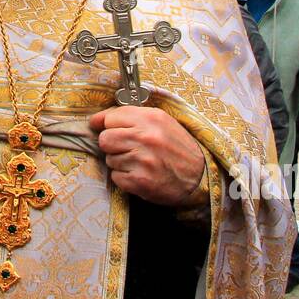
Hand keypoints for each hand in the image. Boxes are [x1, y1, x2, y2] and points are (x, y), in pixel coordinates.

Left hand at [89, 106, 204, 206]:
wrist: (200, 177)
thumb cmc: (178, 148)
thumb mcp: (162, 123)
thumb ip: (133, 118)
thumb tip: (98, 119)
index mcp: (151, 118)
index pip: (111, 117)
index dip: (104, 123)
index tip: (99, 126)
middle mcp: (145, 137)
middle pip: (105, 139)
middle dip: (111, 145)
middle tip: (125, 148)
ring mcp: (142, 160)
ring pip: (109, 159)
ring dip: (119, 162)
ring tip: (139, 163)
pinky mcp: (139, 181)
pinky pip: (115, 177)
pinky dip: (124, 178)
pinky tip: (140, 174)